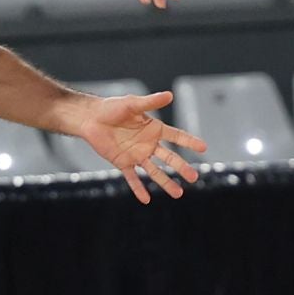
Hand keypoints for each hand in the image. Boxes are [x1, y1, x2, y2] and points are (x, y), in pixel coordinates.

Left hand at [75, 91, 206, 203]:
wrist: (90, 118)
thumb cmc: (112, 108)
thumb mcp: (132, 104)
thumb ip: (150, 102)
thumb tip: (169, 95)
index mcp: (154, 129)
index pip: (176, 137)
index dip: (189, 142)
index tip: (203, 147)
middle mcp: (148, 144)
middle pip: (169, 158)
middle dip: (181, 168)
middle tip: (194, 177)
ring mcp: (137, 155)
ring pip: (154, 171)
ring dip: (166, 182)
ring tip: (178, 194)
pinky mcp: (123, 163)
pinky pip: (133, 178)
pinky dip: (138, 189)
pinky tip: (146, 199)